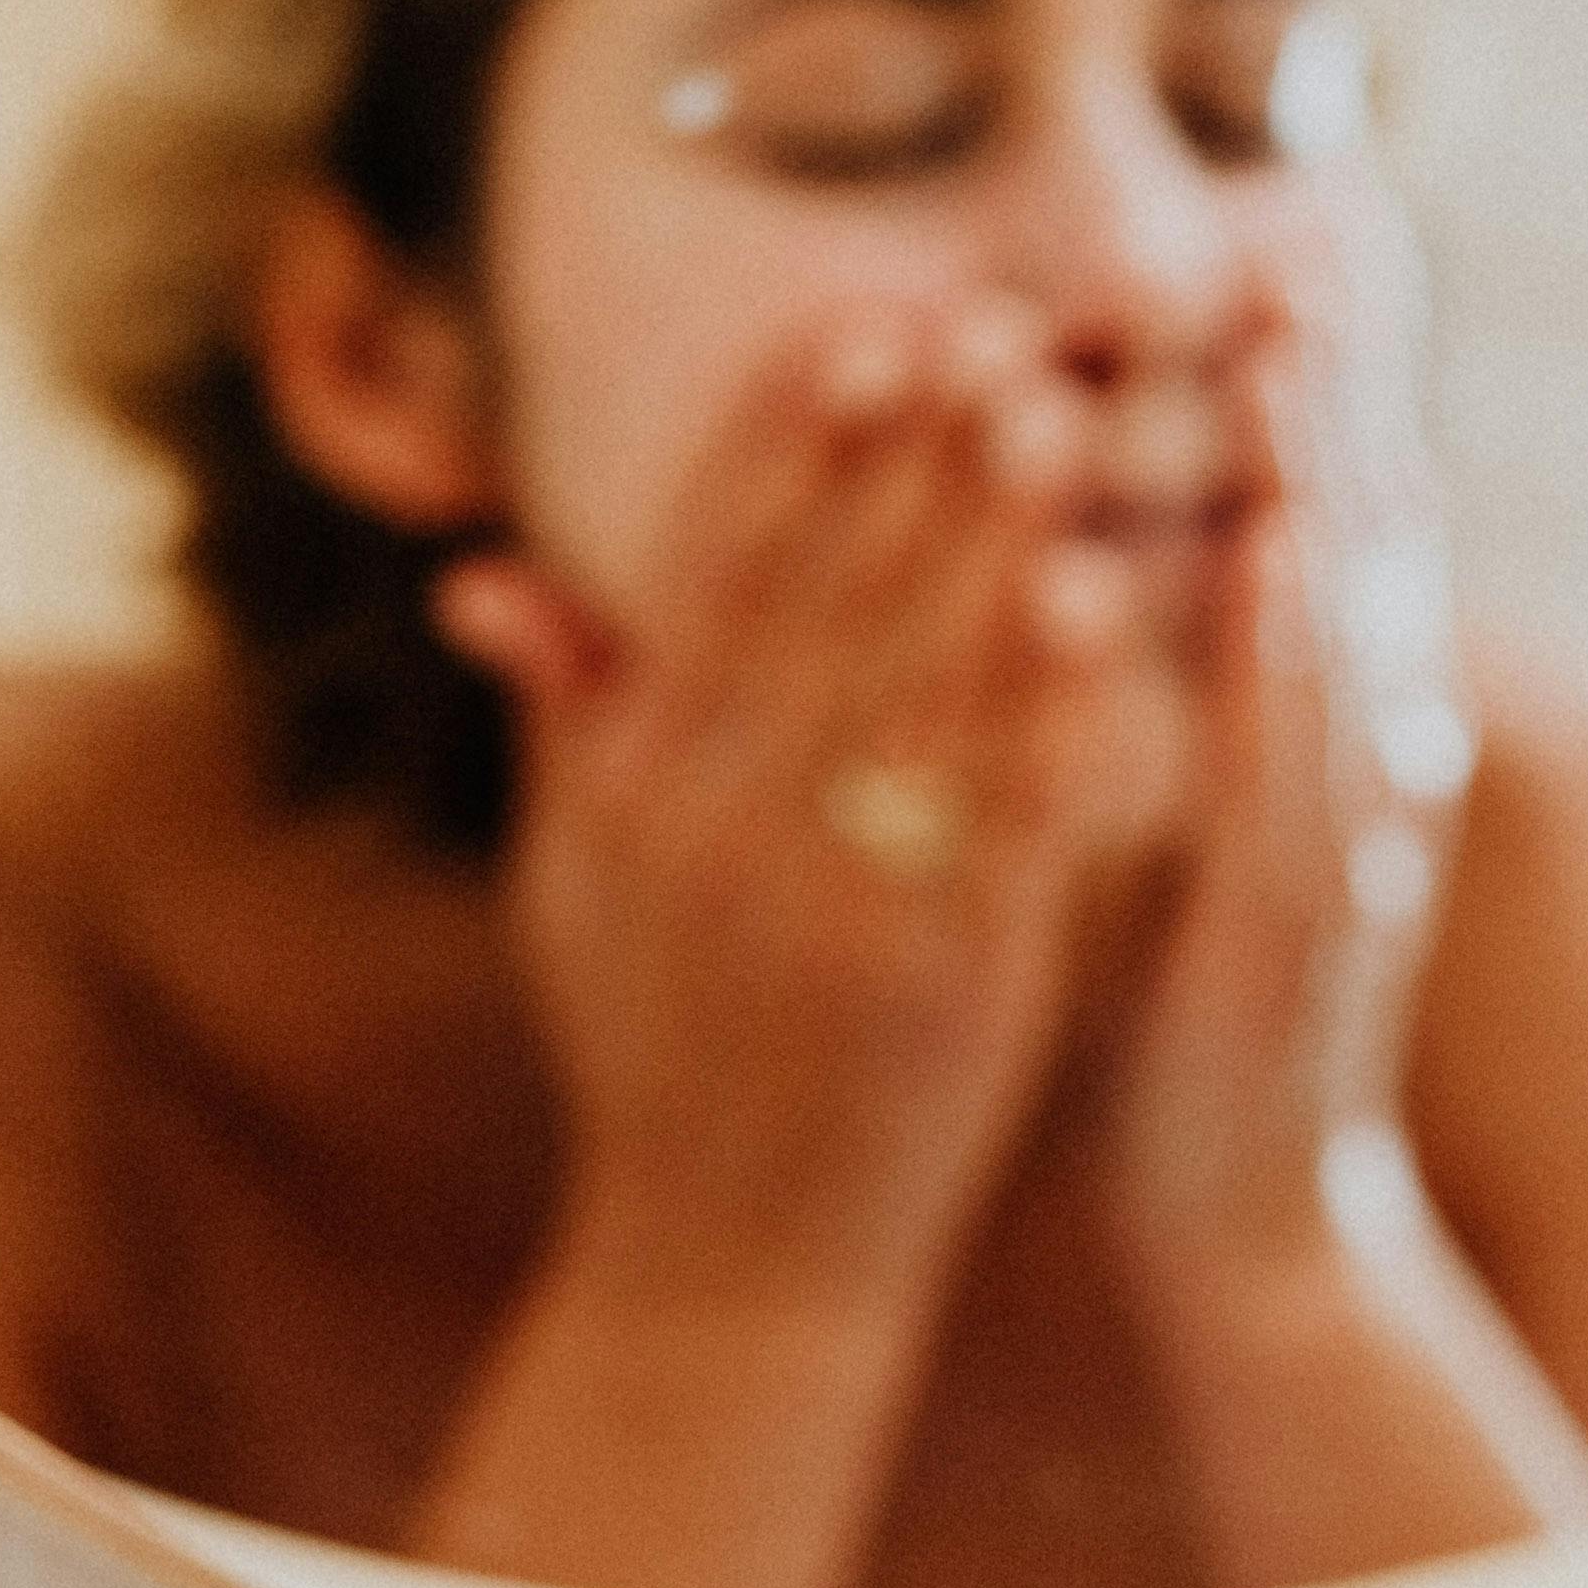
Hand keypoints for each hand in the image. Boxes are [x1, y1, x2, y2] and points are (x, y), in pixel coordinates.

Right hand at [431, 304, 1166, 1321]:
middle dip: (908, 457)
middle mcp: (717, 832)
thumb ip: (563, 721)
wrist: (731, 1264)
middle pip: (825, 603)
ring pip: (914, 688)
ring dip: (984, 541)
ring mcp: (831, 906)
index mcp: (633, 791)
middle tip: (993, 326)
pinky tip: (1100, 602)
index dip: (790, 443)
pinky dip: (1045, 703)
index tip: (863, 323)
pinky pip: (1000, 814)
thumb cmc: (654, 1053)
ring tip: (1058, 414)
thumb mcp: (572, 889)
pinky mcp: (943, 979)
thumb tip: (487, 575)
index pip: (714, 575)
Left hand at [1092, 296, 1468, 1305]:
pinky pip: (1302, 761)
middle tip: (1307, 249)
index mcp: (1320, 757)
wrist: (1250, 1239)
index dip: (1308, 415)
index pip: (1319, 546)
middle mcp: (1358, 782)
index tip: (1276, 267)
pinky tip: (1279, 553)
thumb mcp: (1174, 844)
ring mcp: (1347, 849)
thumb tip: (1121, 582)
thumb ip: (1169, 721)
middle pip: (1354, 555)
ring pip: (1343, 634)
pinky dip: (1297, 651)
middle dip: (1334, 406)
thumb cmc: (1181, 1040)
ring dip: (1322, 485)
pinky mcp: (1304, 923)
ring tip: (1292, 351)